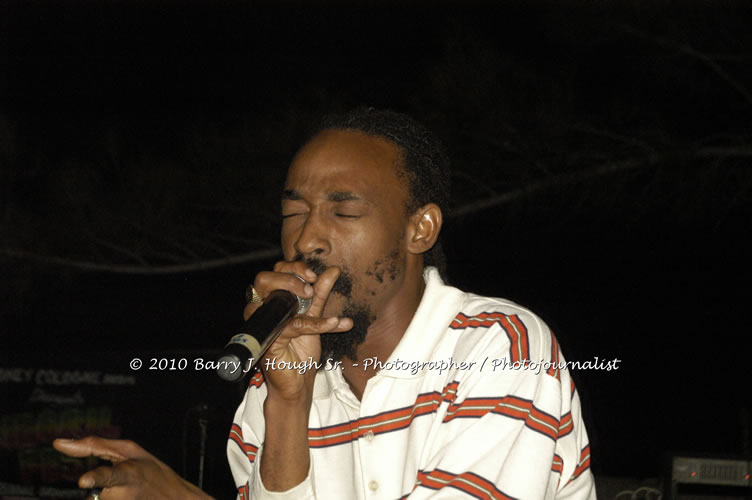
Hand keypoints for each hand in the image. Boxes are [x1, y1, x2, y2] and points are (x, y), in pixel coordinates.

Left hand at [53, 436, 210, 499]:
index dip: (96, 478)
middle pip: (91, 495)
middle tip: (121, 485)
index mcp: (129, 473)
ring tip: (126, 493)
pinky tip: (124, 497)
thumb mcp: (130, 451)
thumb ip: (94, 446)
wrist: (174, 499)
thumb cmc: (151, 471)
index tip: (83, 481)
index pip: (110, 475)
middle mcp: (123, 495)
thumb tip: (59, 443)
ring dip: (103, 497)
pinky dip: (107, 499)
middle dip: (97, 489)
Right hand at [247, 260, 351, 401]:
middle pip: (264, 279)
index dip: (294, 268)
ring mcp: (263, 325)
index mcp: (273, 300)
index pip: (275, 272)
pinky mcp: (270, 341)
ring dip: (295, 293)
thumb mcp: (315, 317)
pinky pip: (292, 326)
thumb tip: (333, 270)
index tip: (313, 275)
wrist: (300, 382)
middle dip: (289, 277)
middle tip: (309, 287)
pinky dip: (316, 323)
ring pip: (272, 300)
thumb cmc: (302, 350)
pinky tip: (335, 323)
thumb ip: (320, 294)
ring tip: (314, 297)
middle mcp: (263, 310)